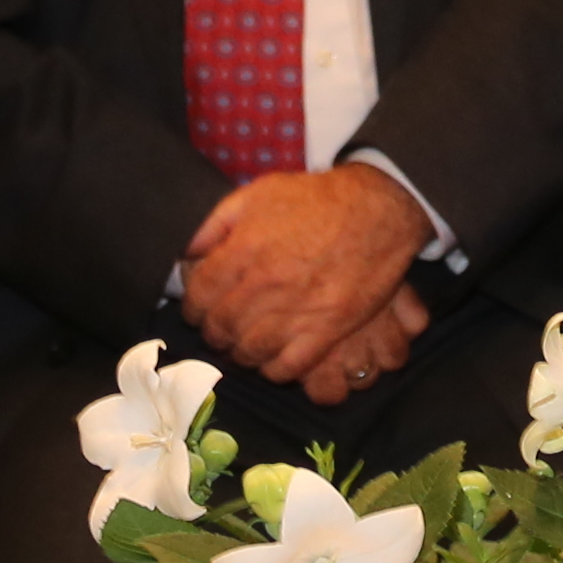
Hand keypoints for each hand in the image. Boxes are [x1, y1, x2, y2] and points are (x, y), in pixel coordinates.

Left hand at [180, 166, 431, 394]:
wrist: (376, 210)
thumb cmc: (316, 199)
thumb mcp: (258, 193)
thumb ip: (215, 222)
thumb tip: (187, 251)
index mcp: (244, 251)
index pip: (199, 296)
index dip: (194, 308)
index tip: (198, 311)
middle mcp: (266, 285)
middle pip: (222, 326)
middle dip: (215, 333)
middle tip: (219, 331)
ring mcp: (297, 311)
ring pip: (250, 351)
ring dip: (240, 352)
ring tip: (242, 346)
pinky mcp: (327, 330)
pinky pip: (288, 366)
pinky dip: (273, 369)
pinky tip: (271, 359)